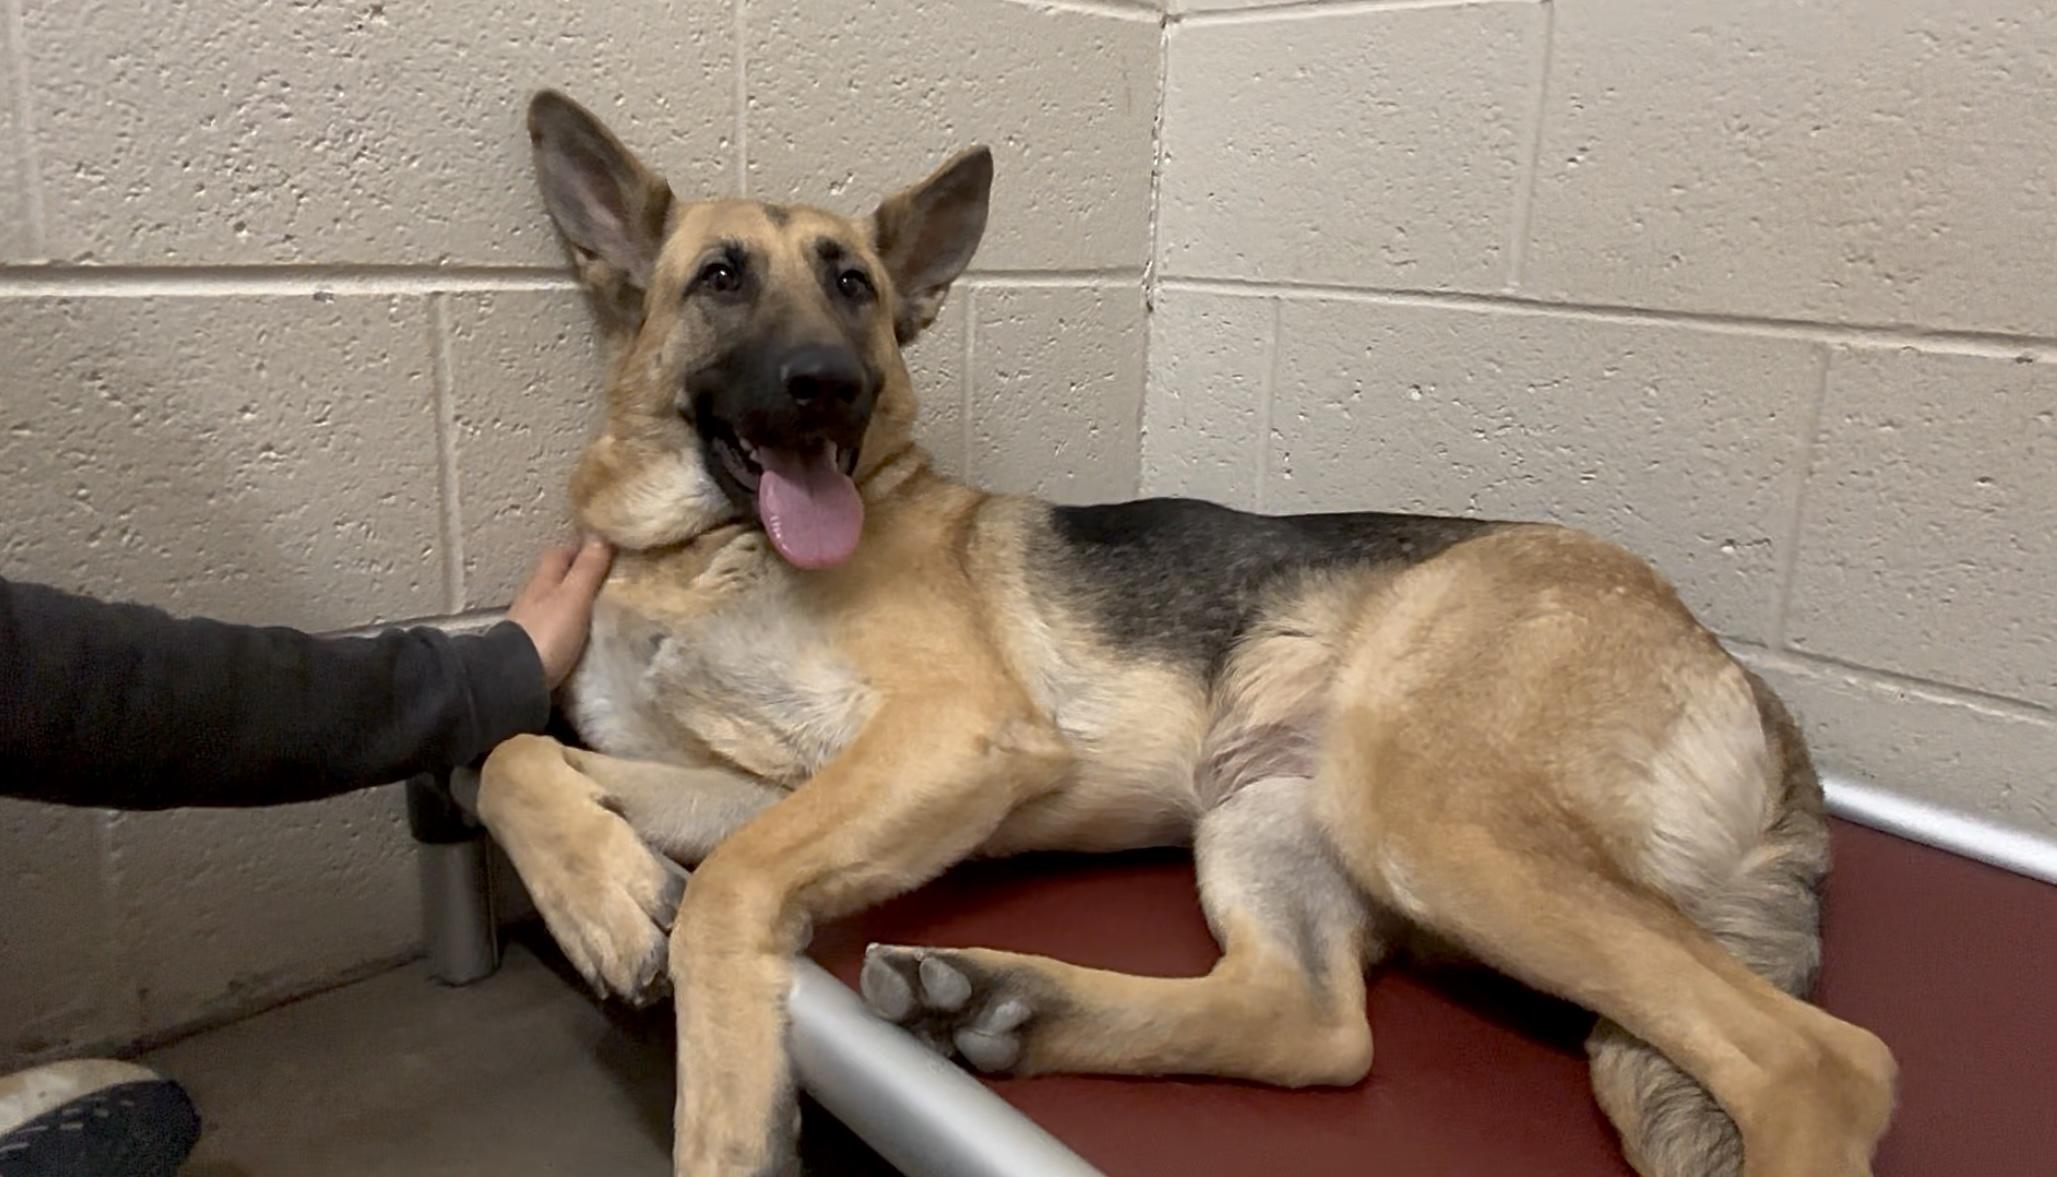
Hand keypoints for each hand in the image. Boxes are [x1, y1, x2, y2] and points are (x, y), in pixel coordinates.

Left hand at [507, 537, 614, 688]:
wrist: (514, 680)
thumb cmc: (547, 634)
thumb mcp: (574, 597)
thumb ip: (588, 568)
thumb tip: (601, 534)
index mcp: (544, 579)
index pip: (562, 552)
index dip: (583, 547)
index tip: (608, 549)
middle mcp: (534, 596)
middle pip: (557, 576)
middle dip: (579, 573)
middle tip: (609, 578)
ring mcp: (530, 622)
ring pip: (555, 601)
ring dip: (574, 600)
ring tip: (601, 606)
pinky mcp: (532, 646)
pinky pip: (555, 625)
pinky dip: (569, 623)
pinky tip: (583, 633)